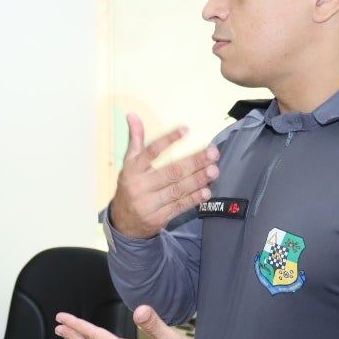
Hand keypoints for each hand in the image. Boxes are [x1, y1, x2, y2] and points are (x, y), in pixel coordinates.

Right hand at [110, 114, 218, 238]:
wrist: (123, 223)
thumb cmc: (130, 186)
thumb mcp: (129, 164)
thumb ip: (135, 140)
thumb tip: (132, 115)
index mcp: (132, 170)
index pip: (151, 152)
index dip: (168, 140)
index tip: (186, 130)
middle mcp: (139, 186)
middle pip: (170, 172)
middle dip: (194, 162)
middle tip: (213, 153)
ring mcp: (148, 204)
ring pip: (177, 190)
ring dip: (198, 179)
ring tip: (214, 170)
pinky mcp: (158, 218)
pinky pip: (179, 206)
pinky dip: (194, 199)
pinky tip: (206, 191)